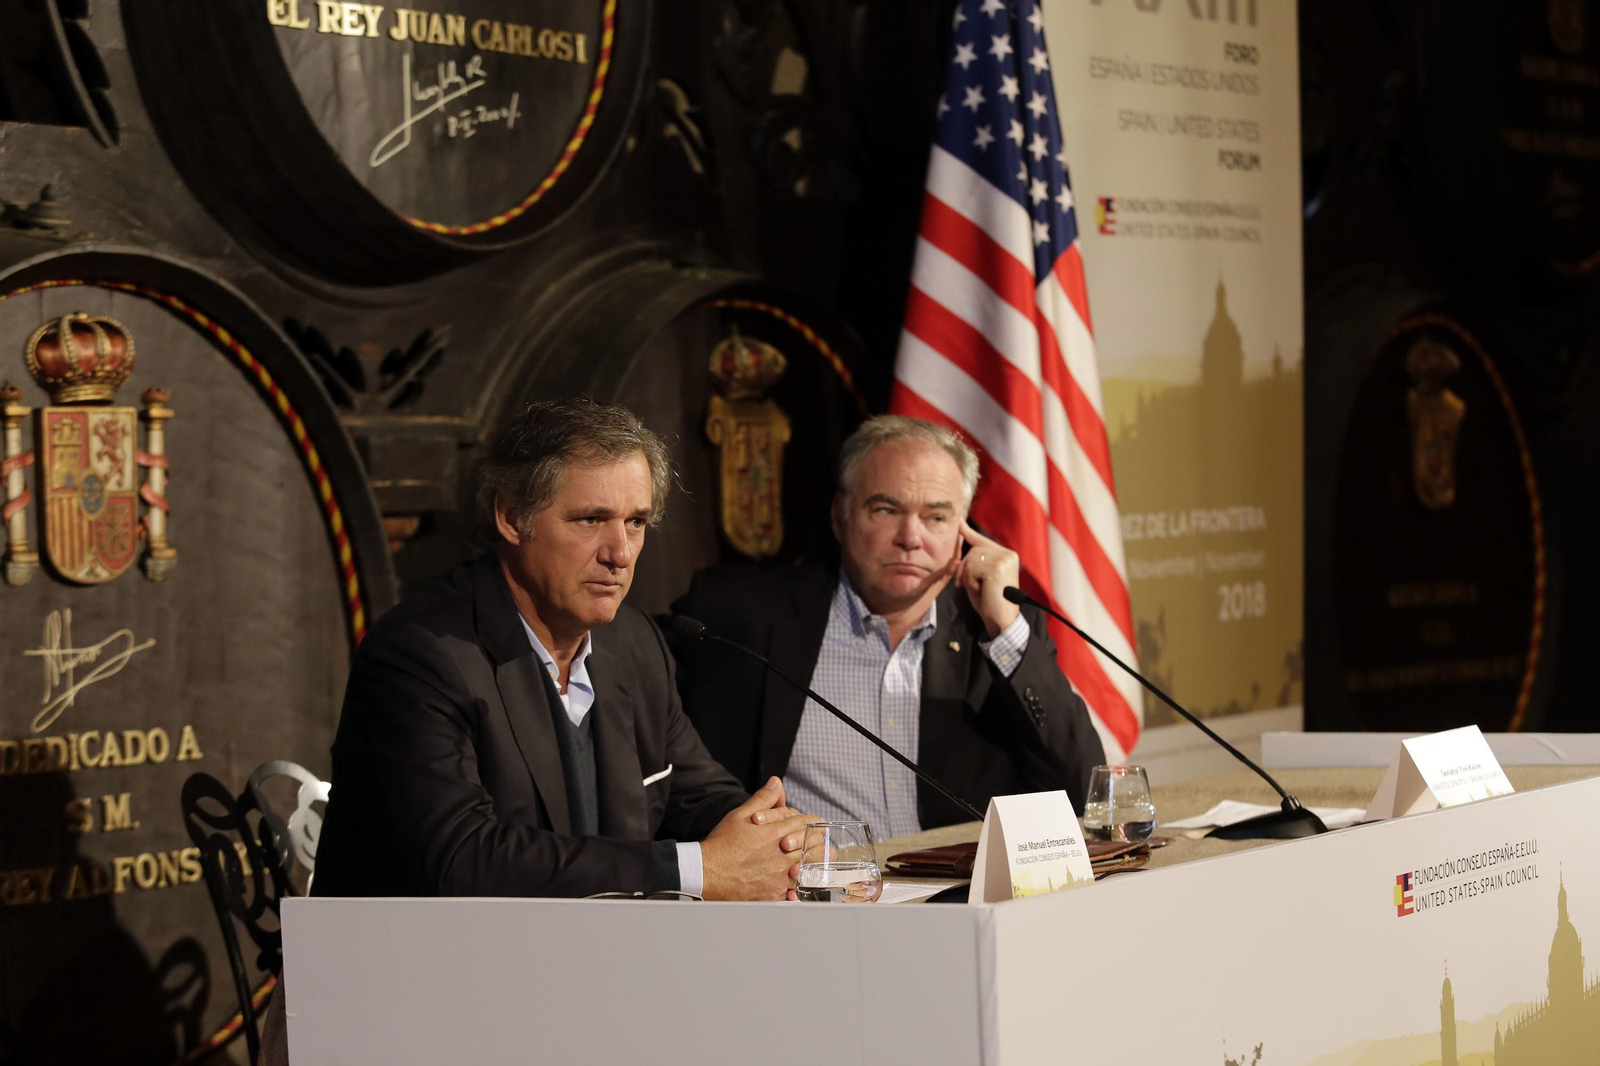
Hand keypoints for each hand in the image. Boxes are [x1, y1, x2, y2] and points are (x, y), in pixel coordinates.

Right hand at [700, 777, 813, 900]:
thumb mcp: (740, 815)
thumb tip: (776, 783)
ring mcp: (778, 877)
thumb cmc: (722, 843)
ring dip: (814, 864)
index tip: (817, 823)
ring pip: (806, 869)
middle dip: (818, 842)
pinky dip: (801, 886)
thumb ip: (762, 799)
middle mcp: (780, 855)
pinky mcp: (772, 894)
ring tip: (819, 862)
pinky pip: (794, 892)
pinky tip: (801, 883)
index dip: (812, 822)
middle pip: (810, 847)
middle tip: (822, 841)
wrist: (707, 872)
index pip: (803, 824)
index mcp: (774, 834)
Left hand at [953, 521, 1020, 638]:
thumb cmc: (989, 602)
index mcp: (1005, 556)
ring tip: (980, 589)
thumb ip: (968, 567)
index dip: (967, 532)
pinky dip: (971, 581)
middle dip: (965, 568)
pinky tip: (982, 590)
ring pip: (971, 559)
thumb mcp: (976, 580)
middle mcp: (1008, 554)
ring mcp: (1004, 560)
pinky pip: (971, 568)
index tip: (957, 521)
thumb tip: (954, 560)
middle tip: (966, 585)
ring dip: (968, 576)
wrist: (1002, 621)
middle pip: (973, 550)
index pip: (982, 541)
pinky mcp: (997, 568)